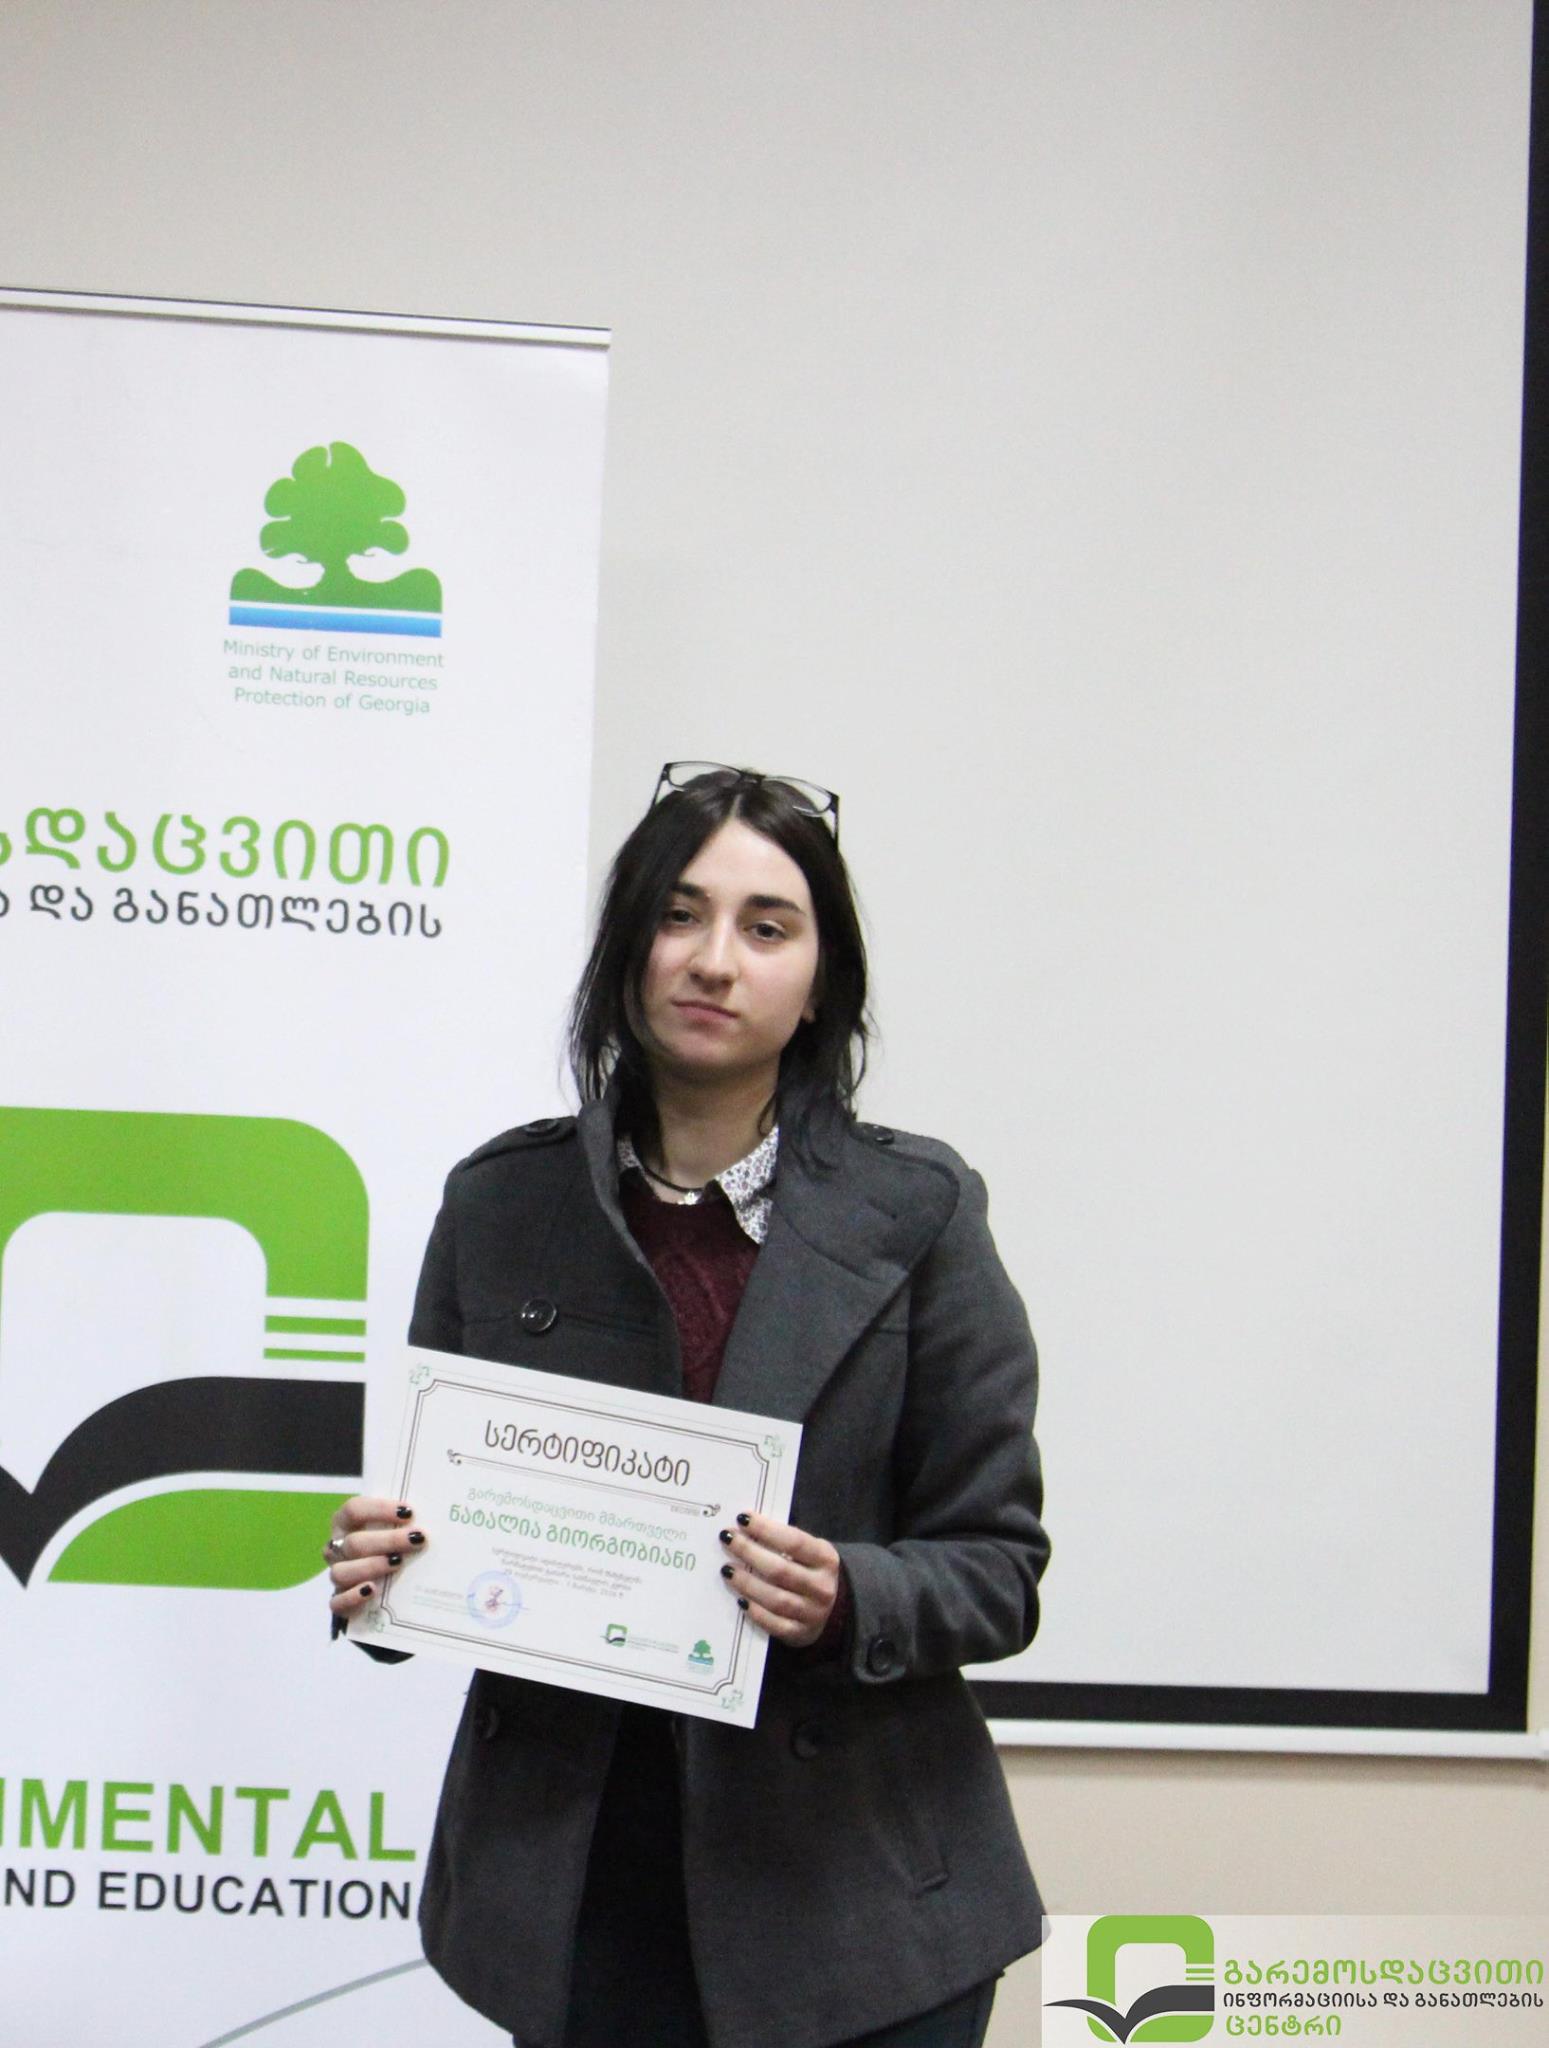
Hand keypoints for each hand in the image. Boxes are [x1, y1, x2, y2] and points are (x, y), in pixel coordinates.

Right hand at [325, 1495, 426, 1616]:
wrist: (376, 1584)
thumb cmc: (387, 1545)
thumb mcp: (393, 1528)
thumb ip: (402, 1521)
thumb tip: (436, 1513)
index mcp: (345, 1523)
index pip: (353, 1509)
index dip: (379, 1509)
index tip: (409, 1513)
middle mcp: (336, 1548)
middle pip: (354, 1542)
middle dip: (388, 1540)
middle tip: (417, 1539)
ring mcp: (337, 1575)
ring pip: (342, 1572)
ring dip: (371, 1566)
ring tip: (397, 1563)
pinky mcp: (338, 1602)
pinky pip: (337, 1602)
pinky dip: (353, 1597)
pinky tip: (372, 1590)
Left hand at [719, 1510, 838, 1647]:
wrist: (833, 1610)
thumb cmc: (811, 1571)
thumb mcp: (810, 1552)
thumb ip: (785, 1541)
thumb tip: (746, 1526)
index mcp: (826, 1559)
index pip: (795, 1542)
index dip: (767, 1529)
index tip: (742, 1518)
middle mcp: (822, 1587)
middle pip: (780, 1570)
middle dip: (749, 1553)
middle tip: (727, 1540)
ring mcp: (812, 1613)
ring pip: (775, 1599)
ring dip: (747, 1583)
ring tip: (727, 1569)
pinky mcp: (799, 1634)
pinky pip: (773, 1624)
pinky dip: (755, 1612)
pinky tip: (740, 1599)